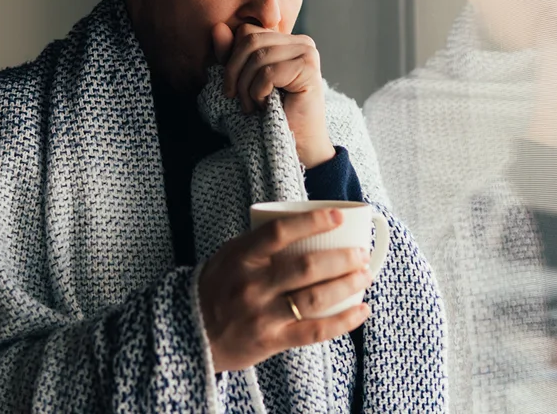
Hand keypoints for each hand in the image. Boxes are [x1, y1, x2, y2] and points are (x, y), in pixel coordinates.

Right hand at [198, 208, 371, 372]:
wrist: (191, 333)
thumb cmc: (218, 287)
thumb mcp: (229, 256)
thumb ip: (260, 243)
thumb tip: (307, 224)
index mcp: (240, 257)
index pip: (279, 232)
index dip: (311, 222)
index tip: (337, 216)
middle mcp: (251, 286)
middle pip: (305, 268)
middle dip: (342, 259)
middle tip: (362, 253)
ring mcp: (262, 315)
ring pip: (315, 299)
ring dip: (347, 286)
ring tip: (365, 276)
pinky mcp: (272, 341)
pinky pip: (315, 332)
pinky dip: (343, 321)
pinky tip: (362, 310)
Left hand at [212, 22, 334, 168]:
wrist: (296, 145)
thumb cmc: (270, 114)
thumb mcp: (243, 80)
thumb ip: (230, 54)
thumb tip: (218, 27)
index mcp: (287, 40)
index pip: (247, 31)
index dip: (232, 58)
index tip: (234, 87)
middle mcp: (302, 42)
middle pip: (249, 40)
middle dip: (235, 72)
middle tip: (237, 98)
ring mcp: (308, 53)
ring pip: (257, 57)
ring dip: (247, 88)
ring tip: (253, 105)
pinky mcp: (308, 69)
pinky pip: (267, 73)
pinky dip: (259, 93)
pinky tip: (266, 106)